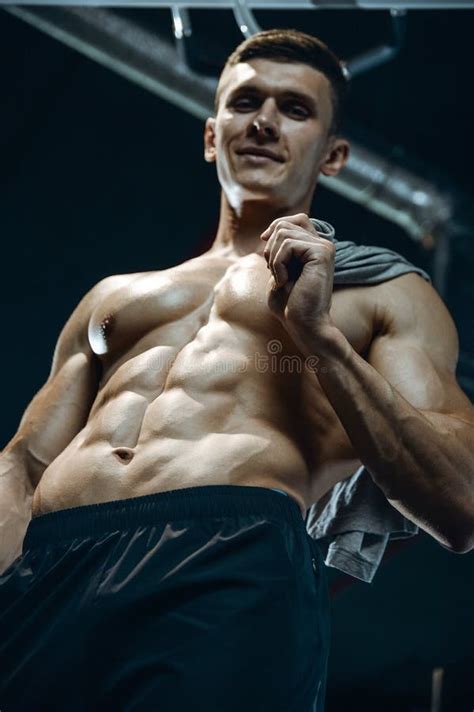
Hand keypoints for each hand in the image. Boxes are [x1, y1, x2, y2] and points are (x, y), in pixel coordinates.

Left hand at [260, 213, 337, 352]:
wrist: (304, 325)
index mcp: (315, 248)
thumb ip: (276, 253)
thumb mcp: (278, 273)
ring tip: (280, 279)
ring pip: (283, 232)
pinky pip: (288, 245)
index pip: (295, 219)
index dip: (276, 226)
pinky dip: (278, 264)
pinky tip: (284, 282)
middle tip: (274, 273)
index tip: (264, 242)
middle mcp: (323, 244)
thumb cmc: (290, 306)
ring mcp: (324, 247)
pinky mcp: (322, 253)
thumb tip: (266, 234)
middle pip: (284, 224)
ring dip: (273, 258)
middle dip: (270, 248)